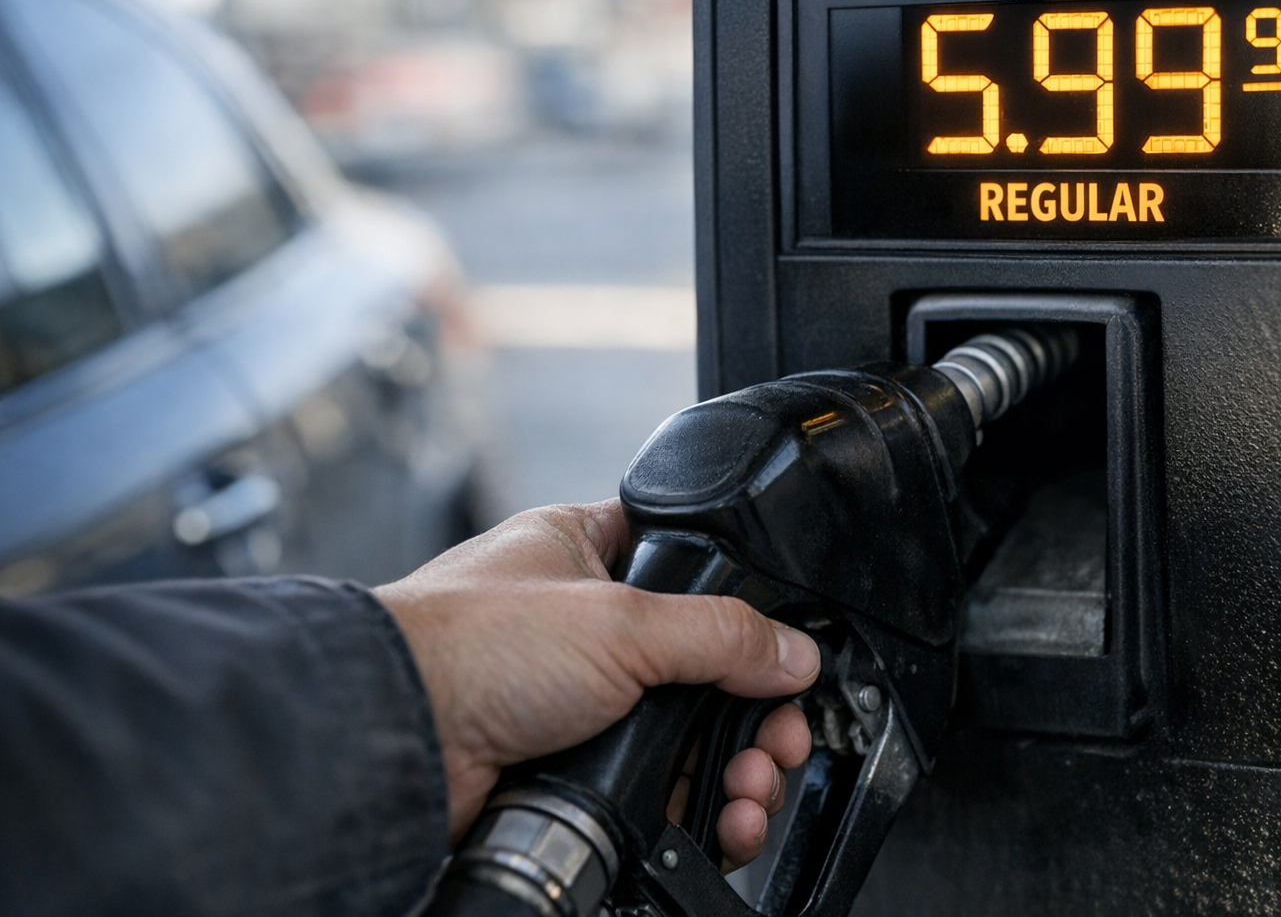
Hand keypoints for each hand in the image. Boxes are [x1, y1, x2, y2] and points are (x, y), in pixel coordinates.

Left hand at [373, 500, 819, 865]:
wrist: (392, 748)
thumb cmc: (465, 647)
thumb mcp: (620, 619)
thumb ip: (720, 632)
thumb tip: (792, 652)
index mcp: (586, 554)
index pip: (688, 566)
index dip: (742, 610)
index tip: (780, 657)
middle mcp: (584, 628)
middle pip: (702, 671)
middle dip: (752, 715)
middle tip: (777, 743)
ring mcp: (577, 704)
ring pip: (684, 740)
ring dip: (733, 771)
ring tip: (750, 793)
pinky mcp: (570, 769)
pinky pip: (654, 792)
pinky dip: (695, 812)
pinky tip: (720, 822)